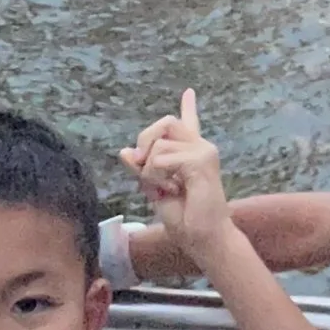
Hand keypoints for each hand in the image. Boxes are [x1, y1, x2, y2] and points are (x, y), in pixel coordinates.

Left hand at [121, 92, 231, 269]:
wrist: (203, 238)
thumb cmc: (184, 219)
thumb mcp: (154, 190)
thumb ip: (142, 169)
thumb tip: (125, 152)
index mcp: (192, 154)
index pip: (189, 123)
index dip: (188, 107)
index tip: (189, 91)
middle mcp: (200, 147)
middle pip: (164, 123)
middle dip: (145, 142)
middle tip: (145, 171)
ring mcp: (203, 151)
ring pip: (158, 145)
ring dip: (150, 171)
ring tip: (166, 189)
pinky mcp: (201, 160)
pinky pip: (161, 159)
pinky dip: (156, 177)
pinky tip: (172, 189)